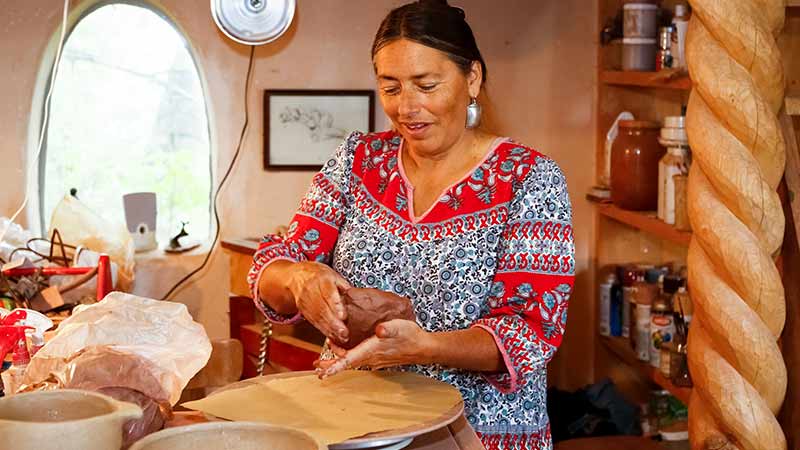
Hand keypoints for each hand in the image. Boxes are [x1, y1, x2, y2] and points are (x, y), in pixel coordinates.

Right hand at [287, 261, 350, 342]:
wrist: (297, 277)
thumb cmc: (318, 275)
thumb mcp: (332, 274)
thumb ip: (343, 285)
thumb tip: (354, 297)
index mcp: (321, 279)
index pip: (329, 294)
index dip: (336, 306)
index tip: (344, 317)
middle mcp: (311, 291)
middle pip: (322, 309)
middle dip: (334, 323)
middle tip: (345, 333)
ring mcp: (305, 302)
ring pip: (317, 318)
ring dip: (330, 330)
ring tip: (341, 338)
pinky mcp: (303, 311)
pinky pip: (313, 321)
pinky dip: (324, 330)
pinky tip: (332, 336)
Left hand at [316, 319, 433, 377]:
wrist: (423, 347)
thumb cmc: (410, 336)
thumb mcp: (399, 327)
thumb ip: (389, 328)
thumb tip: (379, 330)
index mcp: (371, 350)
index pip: (349, 360)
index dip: (334, 367)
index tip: (322, 373)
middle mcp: (371, 358)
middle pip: (346, 363)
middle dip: (330, 366)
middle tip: (316, 367)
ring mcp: (374, 359)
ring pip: (352, 362)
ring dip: (338, 362)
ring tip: (324, 361)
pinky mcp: (378, 357)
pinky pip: (359, 359)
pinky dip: (348, 357)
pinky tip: (345, 351)